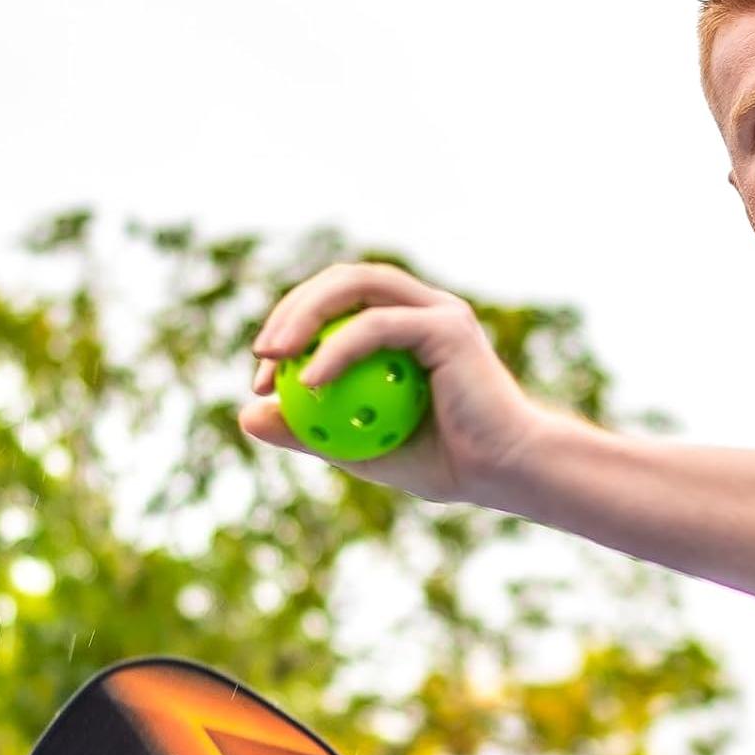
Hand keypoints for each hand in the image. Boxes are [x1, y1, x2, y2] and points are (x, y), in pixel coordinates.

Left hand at [240, 260, 546, 504]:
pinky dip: (337, 349)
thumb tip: (246, 415)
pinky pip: (377, 326)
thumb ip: (309, 430)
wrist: (508, 472)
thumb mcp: (359, 449)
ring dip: (304, 314)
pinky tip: (312, 381)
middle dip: (290, 313)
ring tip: (274, 358)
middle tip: (262, 360)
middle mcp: (423, 307)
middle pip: (340, 282)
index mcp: (407, 326)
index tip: (264, 379)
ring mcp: (437, 311)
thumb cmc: (449, 465)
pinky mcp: (446, 326)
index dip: (291, 329)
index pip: (336, 305)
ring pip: (355, 286)